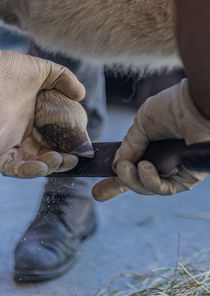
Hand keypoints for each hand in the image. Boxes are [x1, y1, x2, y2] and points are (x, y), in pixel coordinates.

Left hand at [0, 23, 85, 177]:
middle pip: (44, 157)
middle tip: (72, 159)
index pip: (52, 142)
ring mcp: (7, 144)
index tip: (79, 150)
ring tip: (59, 159)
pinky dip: (28, 171)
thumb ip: (65, 80)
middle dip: (60, 162)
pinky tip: (42, 166)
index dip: (66, 148)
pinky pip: (12, 168)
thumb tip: (81, 95)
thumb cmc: (7, 67)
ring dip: (47, 168)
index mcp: (31, 121)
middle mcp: (20, 135)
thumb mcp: (45, 72)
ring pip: (30, 166)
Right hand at [93, 79, 209, 200]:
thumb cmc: (172, 107)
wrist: (196, 104)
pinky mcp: (187, 178)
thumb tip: (117, 165)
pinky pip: (164, 189)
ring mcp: (174, 170)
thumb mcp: (141, 123)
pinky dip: (150, 181)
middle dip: (119, 185)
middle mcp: (162, 160)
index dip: (116, 179)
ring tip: (125, 167)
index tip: (98, 191)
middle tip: (101, 189)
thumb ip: (129, 145)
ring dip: (131, 180)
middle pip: (137, 181)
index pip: (132, 166)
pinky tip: (145, 166)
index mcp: (151, 146)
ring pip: (147, 188)